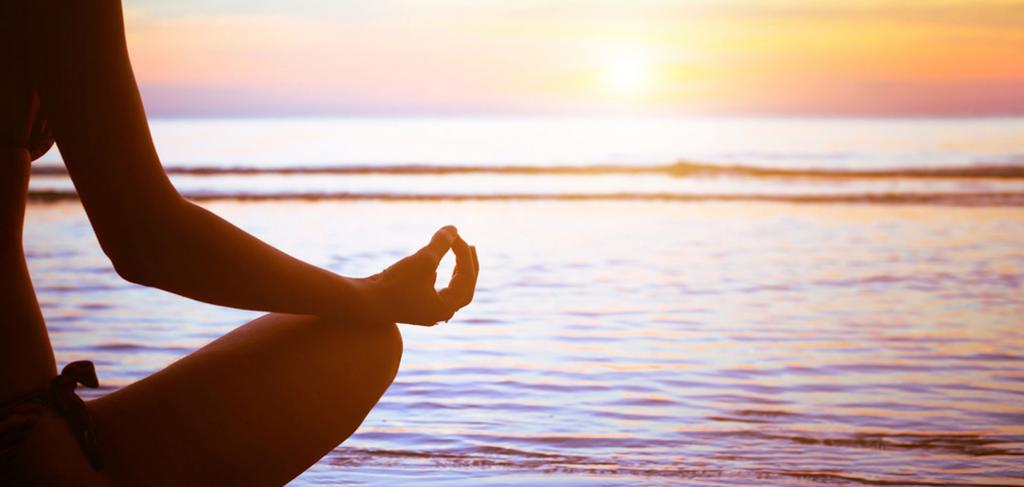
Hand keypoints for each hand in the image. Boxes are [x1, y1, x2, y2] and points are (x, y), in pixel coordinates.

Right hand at [361, 226, 478, 325]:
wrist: (361, 302)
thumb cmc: (394, 283)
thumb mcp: (422, 260)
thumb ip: (441, 244)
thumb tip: (454, 228)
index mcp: (445, 308)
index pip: (465, 278)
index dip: (464, 254)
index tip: (456, 235)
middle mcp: (437, 314)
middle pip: (463, 289)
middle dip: (468, 266)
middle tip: (470, 246)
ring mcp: (424, 312)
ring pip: (449, 291)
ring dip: (455, 271)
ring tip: (458, 252)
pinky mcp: (411, 306)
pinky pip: (434, 291)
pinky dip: (439, 276)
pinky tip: (432, 266)